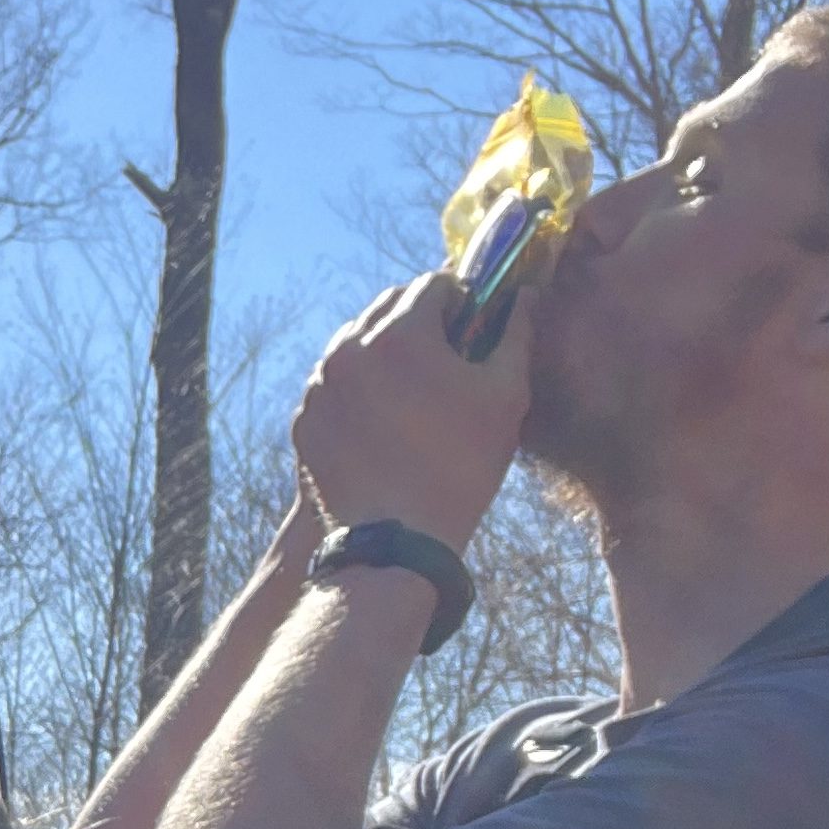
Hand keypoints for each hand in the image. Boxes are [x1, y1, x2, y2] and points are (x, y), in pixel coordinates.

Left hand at [290, 271, 530, 553]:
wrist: (397, 543)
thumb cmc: (462, 467)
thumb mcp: (506, 396)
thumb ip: (516, 334)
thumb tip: (524, 296)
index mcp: (400, 333)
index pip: (433, 285)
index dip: (462, 299)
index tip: (473, 325)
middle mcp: (348, 348)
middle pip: (387, 307)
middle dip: (420, 320)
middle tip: (445, 354)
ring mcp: (319, 385)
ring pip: (354, 344)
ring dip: (383, 351)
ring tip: (412, 389)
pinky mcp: (304, 419)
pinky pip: (331, 385)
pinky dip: (356, 389)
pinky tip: (382, 419)